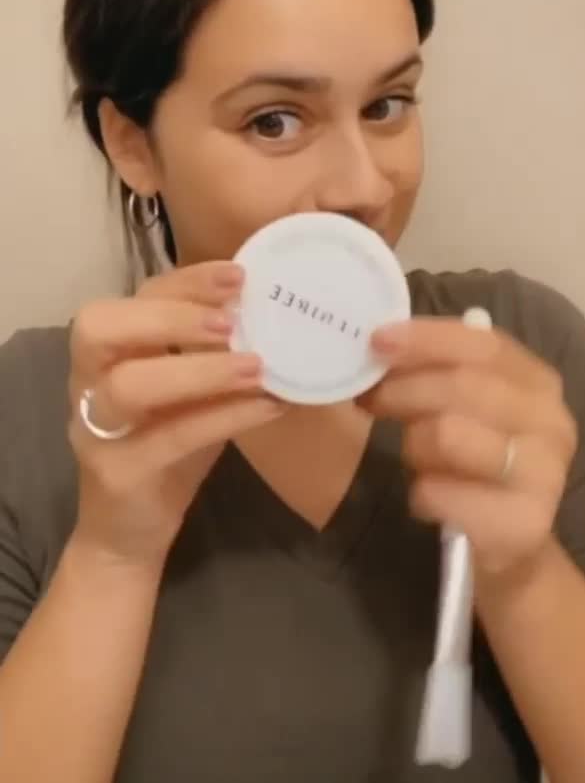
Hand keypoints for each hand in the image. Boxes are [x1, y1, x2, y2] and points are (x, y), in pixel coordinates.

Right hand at [67, 262, 281, 569]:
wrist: (128, 534)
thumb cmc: (164, 448)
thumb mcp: (186, 392)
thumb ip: (208, 353)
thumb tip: (273, 313)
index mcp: (105, 352)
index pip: (133, 297)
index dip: (184, 282)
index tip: (238, 277)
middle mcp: (86, 383)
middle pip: (102, 328)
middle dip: (173, 316)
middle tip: (235, 322)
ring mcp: (95, 429)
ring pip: (128, 385)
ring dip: (200, 370)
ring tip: (257, 368)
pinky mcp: (117, 474)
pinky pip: (167, 438)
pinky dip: (223, 418)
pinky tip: (268, 408)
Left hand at [364, 317, 576, 578]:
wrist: (509, 545)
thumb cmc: (473, 465)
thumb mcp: (459, 406)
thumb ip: (434, 370)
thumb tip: (380, 342)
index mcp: (538, 382)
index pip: (482, 344)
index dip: (426, 339)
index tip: (377, 340)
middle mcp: (552, 421)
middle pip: (462, 384)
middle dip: (404, 389)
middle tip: (371, 400)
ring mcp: (545, 473)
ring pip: (447, 434)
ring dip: (414, 446)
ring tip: (418, 460)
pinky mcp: (524, 523)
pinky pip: (439, 491)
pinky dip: (420, 494)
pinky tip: (430, 499)